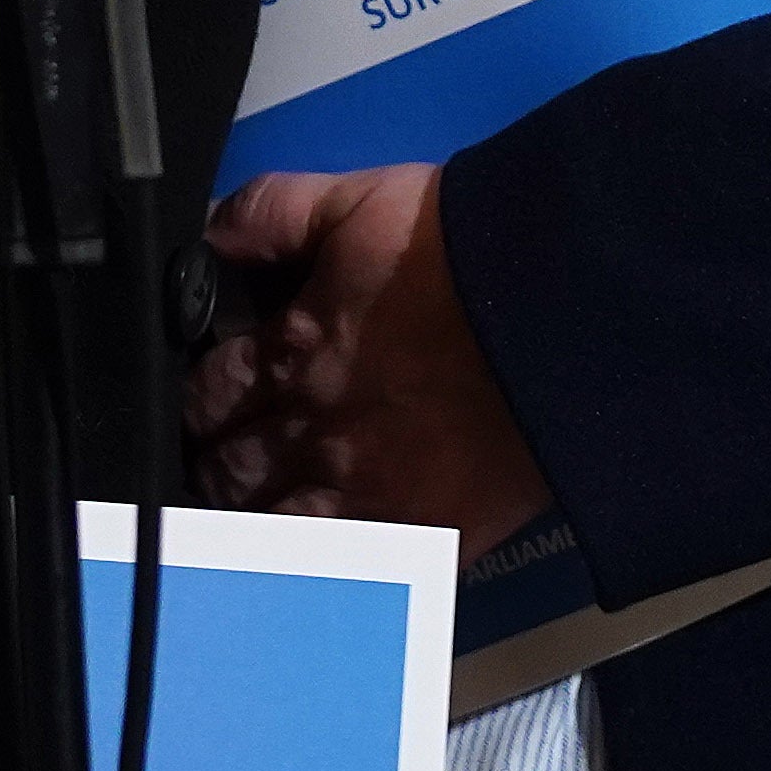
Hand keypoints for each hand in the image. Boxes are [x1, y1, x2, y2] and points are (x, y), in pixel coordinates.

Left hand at [185, 169, 558, 542]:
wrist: (569, 308)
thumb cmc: (464, 248)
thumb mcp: (356, 200)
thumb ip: (269, 213)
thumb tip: (205, 240)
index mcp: (289, 350)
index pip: (201, 396)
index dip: (200, 396)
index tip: (214, 397)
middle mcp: (309, 431)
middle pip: (223, 470)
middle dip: (218, 460)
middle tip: (233, 455)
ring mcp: (359, 494)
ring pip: (264, 529)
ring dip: (253, 519)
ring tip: (264, 511)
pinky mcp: (415, 536)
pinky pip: (336, 569)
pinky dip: (311, 566)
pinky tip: (307, 560)